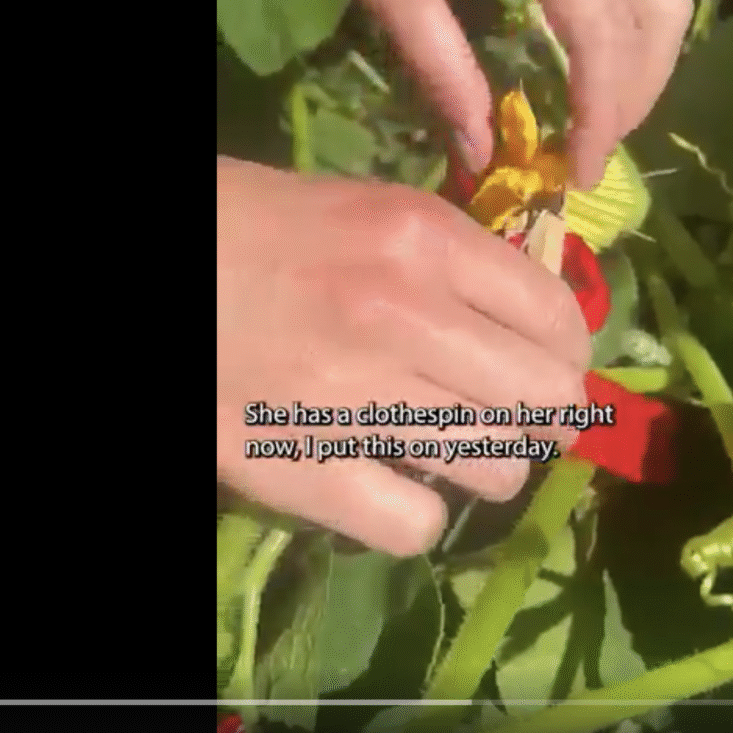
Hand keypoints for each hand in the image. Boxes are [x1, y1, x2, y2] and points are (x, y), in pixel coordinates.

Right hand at [216, 159, 591, 555]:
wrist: (161, 269)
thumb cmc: (252, 223)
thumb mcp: (369, 207)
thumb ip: (454, 257)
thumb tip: (530, 316)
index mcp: (422, 238)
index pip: (557, 316)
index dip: (570, 350)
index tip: (553, 361)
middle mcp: (404, 316)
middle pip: (545, 399)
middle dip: (545, 413)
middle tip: (516, 413)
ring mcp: (354, 399)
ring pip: (494, 470)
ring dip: (487, 464)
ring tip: (452, 447)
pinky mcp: (300, 468)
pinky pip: (413, 526)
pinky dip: (417, 516)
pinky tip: (396, 487)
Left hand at [255, 0, 692, 187]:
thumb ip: (443, 73)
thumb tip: (483, 152)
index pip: (597, 29)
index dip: (599, 113)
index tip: (576, 172)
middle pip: (655, 8)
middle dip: (635, 93)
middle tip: (591, 150)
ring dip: (647, 57)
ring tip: (603, 114)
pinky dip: (638, 16)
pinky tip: (605, 57)